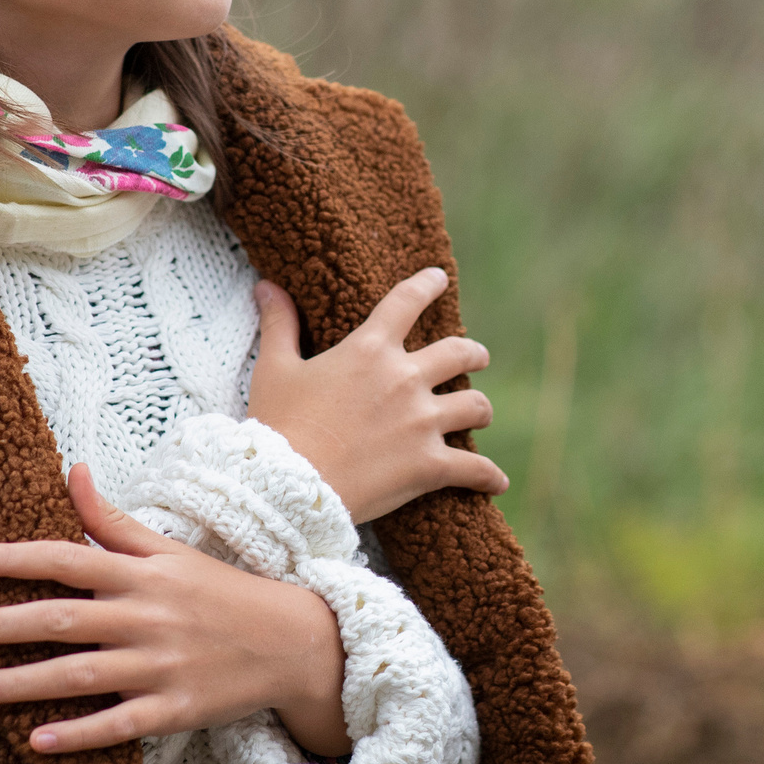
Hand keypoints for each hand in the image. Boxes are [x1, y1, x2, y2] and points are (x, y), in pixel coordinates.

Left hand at [0, 464, 352, 756]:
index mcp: (142, 574)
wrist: (291, 642)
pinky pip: (119, 724)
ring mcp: (161, 666)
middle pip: (63, 620)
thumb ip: (113, 519)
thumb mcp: (170, 550)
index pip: (68, 558)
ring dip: (22, 683)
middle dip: (1, 625)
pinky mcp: (175, 709)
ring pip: (80, 675)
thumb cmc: (219, 592)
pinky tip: (37, 741)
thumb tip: (72, 470)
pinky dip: (80, 734)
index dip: (15, 559)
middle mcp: (147, 617)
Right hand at [247, 268, 508, 523]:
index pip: (406, 302)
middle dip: (473, 353)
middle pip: (459, 353)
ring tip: (481, 413)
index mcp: (370, 349)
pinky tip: (497, 482)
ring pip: (475, 406)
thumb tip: (266, 285)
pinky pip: (475, 468)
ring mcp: (422, 421)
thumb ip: (279, 324)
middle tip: (478, 356)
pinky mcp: (430, 465)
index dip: (426, 285)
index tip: (438, 278)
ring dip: (480, 408)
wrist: (287, 485)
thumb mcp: (274, 369)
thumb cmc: (278, 425)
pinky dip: (488, 476)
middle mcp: (405, 378)